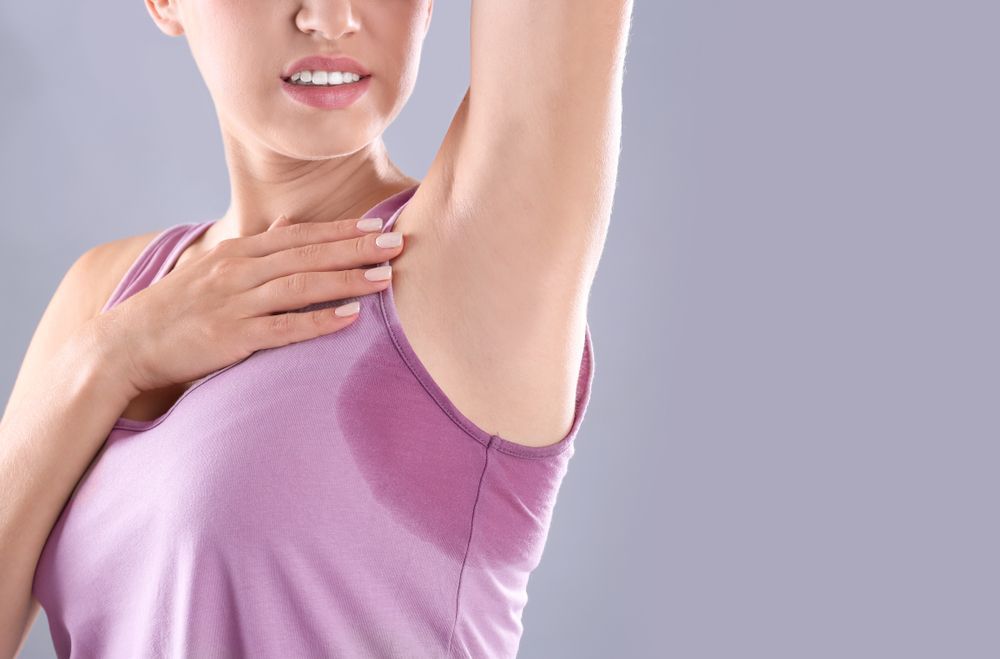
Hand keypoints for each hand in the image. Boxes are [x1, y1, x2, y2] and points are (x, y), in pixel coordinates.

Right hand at [105, 213, 402, 393]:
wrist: (126, 344)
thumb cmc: (176, 308)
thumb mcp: (213, 268)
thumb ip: (254, 248)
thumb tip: (286, 224)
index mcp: (237, 252)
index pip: (299, 235)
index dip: (341, 229)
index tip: (380, 224)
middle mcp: (239, 271)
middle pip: (308, 254)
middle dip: (356, 247)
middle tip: (398, 242)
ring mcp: (235, 303)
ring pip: (302, 285)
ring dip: (347, 280)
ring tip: (386, 277)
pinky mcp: (232, 337)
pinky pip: (284, 327)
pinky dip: (320, 321)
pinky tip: (351, 317)